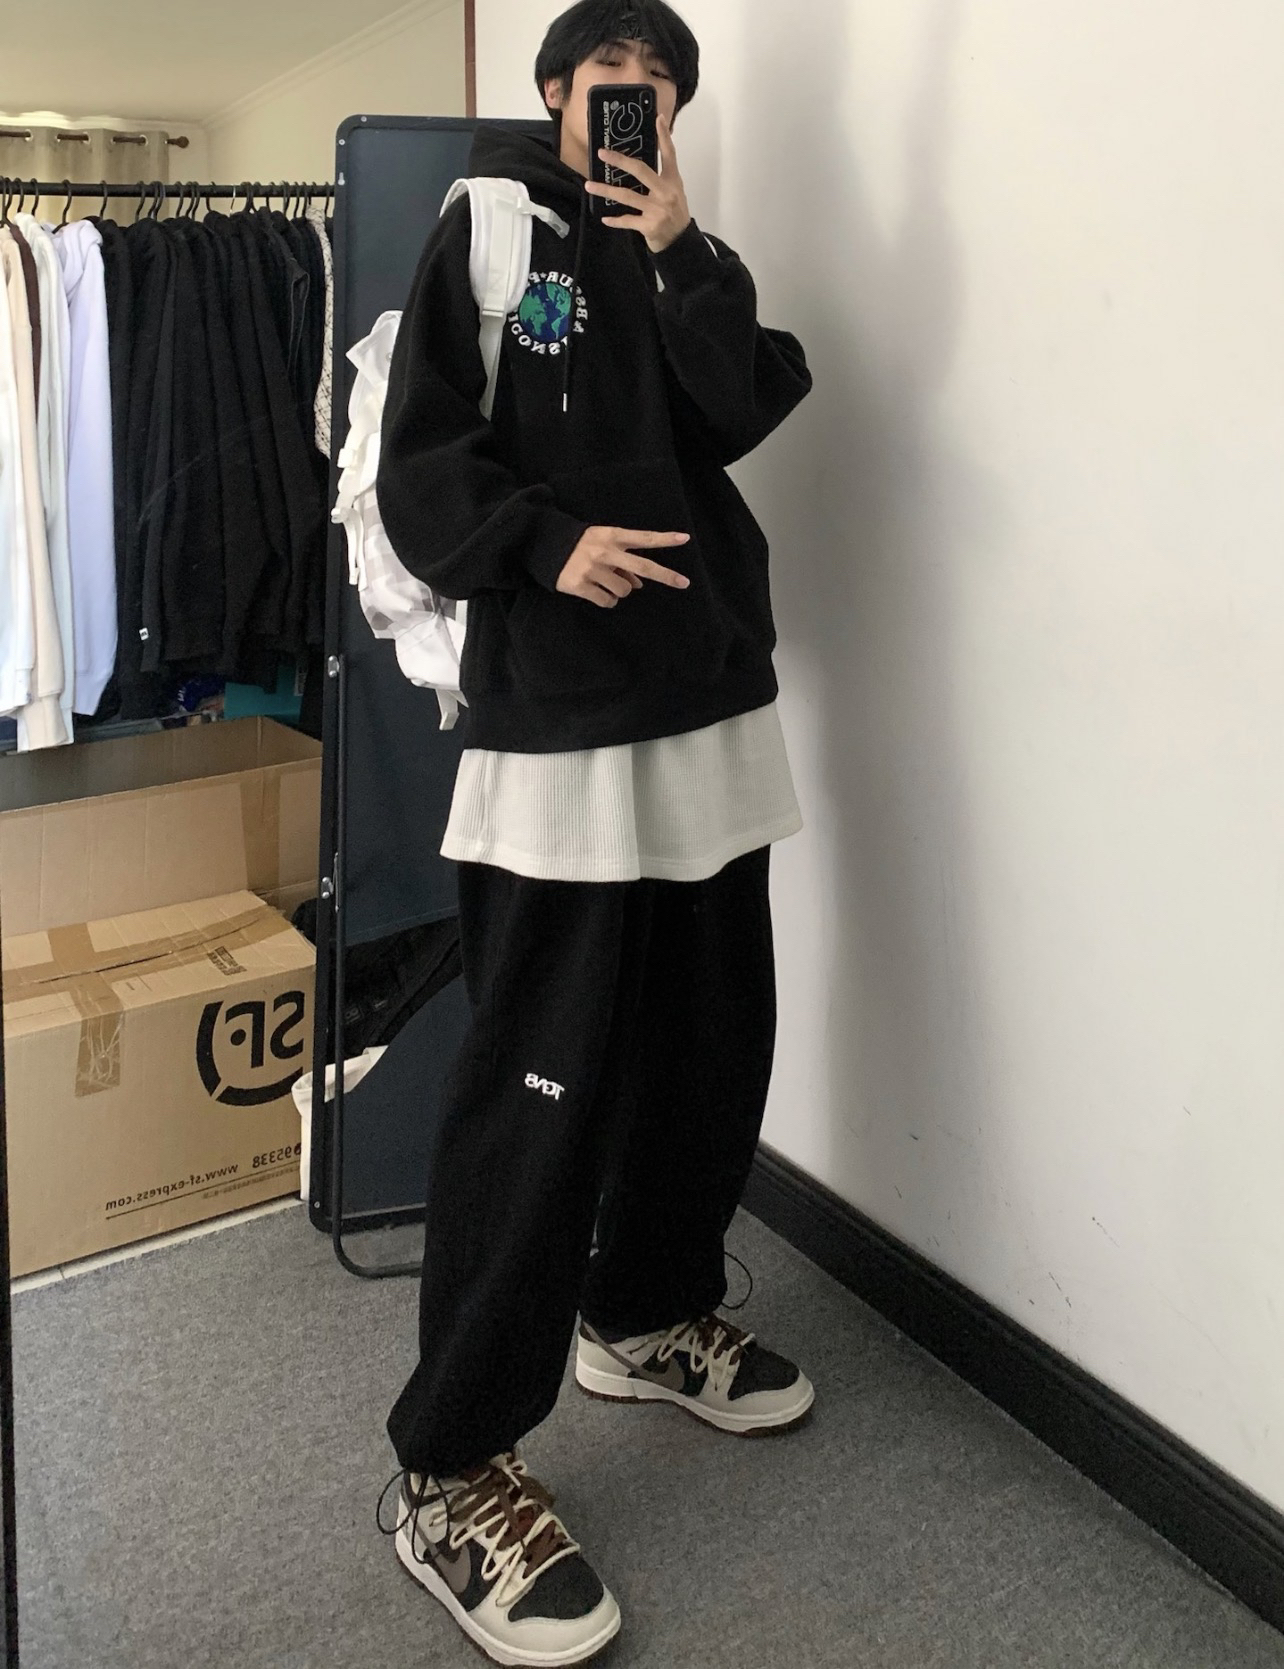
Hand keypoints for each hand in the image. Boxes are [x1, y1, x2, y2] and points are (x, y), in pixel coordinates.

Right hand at [556, 526, 692, 608]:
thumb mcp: (603, 545)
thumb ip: (622, 561)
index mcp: (612, 536)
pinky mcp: (581, 585)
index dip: (664, 539)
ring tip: (605, 582)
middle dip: (666, 575)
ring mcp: (593, 569)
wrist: (545, 546)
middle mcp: (605, 552)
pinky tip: (597, 592)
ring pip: (624, 590)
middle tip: (684, 583)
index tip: (685, 538)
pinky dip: (607, 600)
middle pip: (642, 566)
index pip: (643, 538)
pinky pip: (607, 601)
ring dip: (620, 591)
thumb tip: (640, 584)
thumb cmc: (582, 546)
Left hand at [583, 113, 691, 254]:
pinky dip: (615, 220)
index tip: (657, 118)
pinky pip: (627, 220)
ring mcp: (657, 210)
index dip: (664, 136)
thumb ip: (662, 175)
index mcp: (672, 180)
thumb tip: (640, 161)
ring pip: (626, 196)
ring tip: (589, 185)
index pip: (669, 154)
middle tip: (602, 153)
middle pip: (641, 171)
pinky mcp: (649, 226)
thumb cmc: (674, 212)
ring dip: (605, 190)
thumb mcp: (674, 190)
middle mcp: (665, 192)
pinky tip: (604, 218)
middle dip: (620, 161)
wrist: (680, 241)